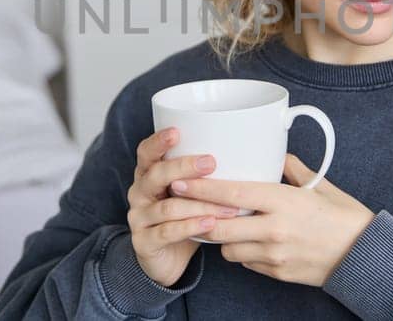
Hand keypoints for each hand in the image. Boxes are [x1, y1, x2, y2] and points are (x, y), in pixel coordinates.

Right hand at [126, 127, 242, 287]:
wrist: (166, 259)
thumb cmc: (184, 219)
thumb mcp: (193, 195)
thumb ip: (207, 176)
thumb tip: (253, 155)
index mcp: (148, 175)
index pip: (146, 153)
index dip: (158, 141)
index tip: (177, 131)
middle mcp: (139, 193)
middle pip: (156, 175)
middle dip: (183, 167)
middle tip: (211, 162)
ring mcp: (139, 218)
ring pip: (168, 206)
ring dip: (201, 204)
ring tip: (229, 206)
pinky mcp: (144, 242)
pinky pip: (168, 231)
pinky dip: (191, 226)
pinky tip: (210, 224)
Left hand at [171, 153, 374, 286]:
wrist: (364, 255)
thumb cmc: (344, 217)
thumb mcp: (320, 186)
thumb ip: (292, 169)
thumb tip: (275, 155)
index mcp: (283, 201)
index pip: (232, 193)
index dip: (201, 188)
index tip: (180, 181)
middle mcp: (274, 229)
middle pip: (220, 225)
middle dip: (201, 217)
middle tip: (187, 207)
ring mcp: (274, 255)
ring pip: (229, 249)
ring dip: (224, 238)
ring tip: (228, 226)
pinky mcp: (277, 273)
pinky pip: (247, 263)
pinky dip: (244, 253)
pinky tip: (251, 243)